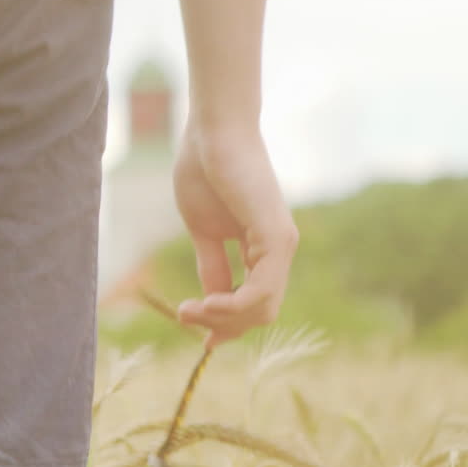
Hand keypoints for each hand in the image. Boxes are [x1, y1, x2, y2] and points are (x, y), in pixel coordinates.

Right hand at [173, 124, 297, 347]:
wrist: (211, 132)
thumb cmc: (205, 170)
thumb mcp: (204, 232)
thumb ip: (213, 267)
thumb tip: (211, 302)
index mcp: (264, 249)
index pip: (255, 303)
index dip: (227, 325)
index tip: (197, 334)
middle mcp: (279, 250)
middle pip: (260, 314)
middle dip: (221, 326)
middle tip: (185, 317)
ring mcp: (282, 244)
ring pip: (262, 309)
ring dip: (222, 320)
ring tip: (189, 310)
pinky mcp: (276, 237)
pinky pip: (261, 292)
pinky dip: (232, 308)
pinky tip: (206, 303)